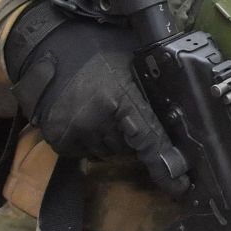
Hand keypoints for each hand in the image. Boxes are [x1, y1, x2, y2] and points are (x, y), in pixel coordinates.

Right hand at [3, 3, 186, 193]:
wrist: (50, 44)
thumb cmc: (99, 48)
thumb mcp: (135, 64)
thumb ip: (153, 93)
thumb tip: (180, 118)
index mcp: (120, 100)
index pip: (149, 140)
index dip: (166, 165)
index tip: (180, 186)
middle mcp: (96, 121)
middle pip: (130, 147)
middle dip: (135, 135)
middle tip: (127, 109)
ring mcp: (74, 132)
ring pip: (109, 151)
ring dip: (114, 138)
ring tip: (105, 107)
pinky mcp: (58, 139)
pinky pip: (87, 151)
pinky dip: (93, 139)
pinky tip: (89, 116)